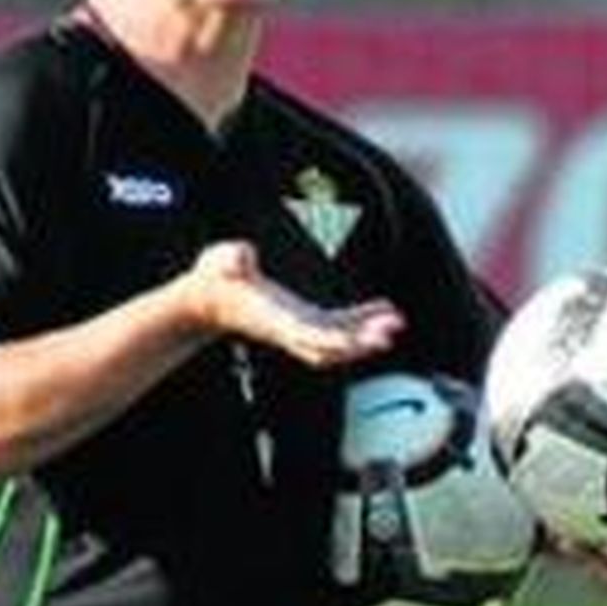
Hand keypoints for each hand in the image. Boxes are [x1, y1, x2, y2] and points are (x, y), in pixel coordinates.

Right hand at [186, 240, 403, 367]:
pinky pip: (338, 326)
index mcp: (273, 319)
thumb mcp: (219, 261)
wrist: (208, 299)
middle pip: (329, 348)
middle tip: (390, 333)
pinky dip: (362, 321)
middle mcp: (289, 331)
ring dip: (367, 335)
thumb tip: (239, 258)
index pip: (305, 336)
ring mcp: (298, 330)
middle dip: (359, 344)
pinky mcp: (304, 321)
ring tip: (397, 322)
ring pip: (338, 343)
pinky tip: (384, 308)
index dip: (331, 340)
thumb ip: (228, 259)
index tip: (354, 342)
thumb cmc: (215, 277)